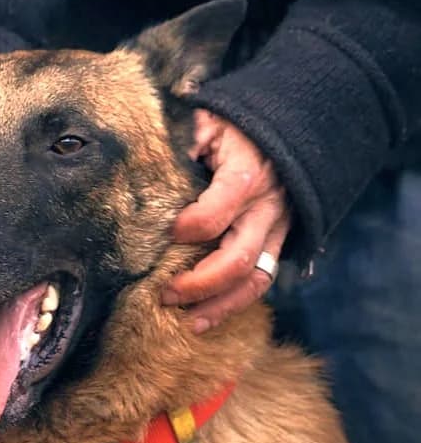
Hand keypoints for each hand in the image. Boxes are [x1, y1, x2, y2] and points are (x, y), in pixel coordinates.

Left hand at [162, 110, 289, 331]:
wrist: (293, 127)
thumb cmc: (240, 125)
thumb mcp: (212, 120)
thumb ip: (185, 138)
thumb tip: (149, 162)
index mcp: (247, 175)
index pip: (216, 214)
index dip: (188, 229)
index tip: (167, 232)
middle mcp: (266, 208)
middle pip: (237, 260)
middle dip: (198, 284)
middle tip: (164, 294)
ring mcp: (277, 229)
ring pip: (255, 281)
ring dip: (220, 306)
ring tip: (188, 322)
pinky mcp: (279, 242)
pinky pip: (262, 280)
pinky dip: (235, 303)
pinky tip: (207, 316)